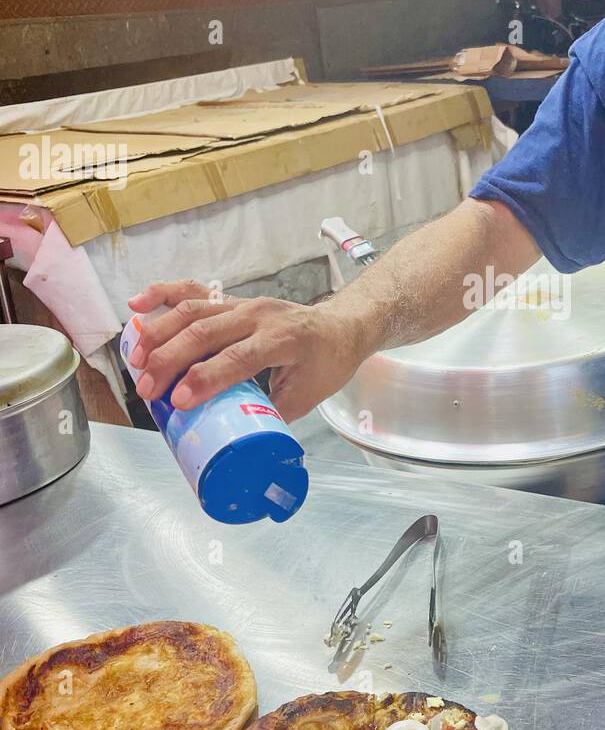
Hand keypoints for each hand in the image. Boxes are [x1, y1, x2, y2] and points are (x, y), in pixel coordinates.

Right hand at [126, 280, 365, 421]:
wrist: (341, 326)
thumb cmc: (327, 363)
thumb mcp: (307, 396)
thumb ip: (269, 413)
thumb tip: (231, 438)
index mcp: (284, 340)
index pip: (239, 357)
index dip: (206, 379)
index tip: (178, 402)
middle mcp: (260, 316)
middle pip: (206, 332)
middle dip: (170, 361)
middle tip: (148, 390)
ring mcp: (244, 304)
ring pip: (194, 311)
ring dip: (160, 334)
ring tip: (136, 362)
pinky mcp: (232, 300)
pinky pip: (193, 292)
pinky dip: (163, 294)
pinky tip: (138, 306)